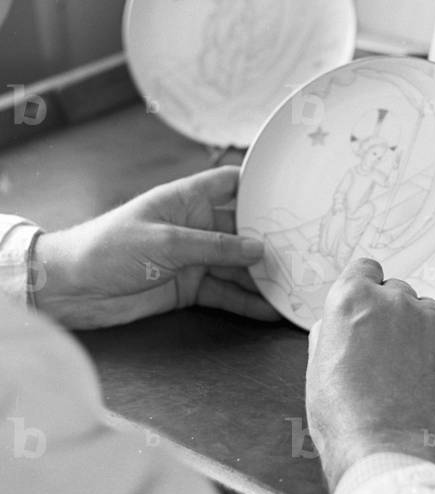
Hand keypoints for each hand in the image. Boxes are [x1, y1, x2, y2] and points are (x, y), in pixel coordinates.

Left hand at [32, 166, 277, 328]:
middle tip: (306, 250)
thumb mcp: (166, 242)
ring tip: (296, 284)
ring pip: (238, 266)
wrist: (69, 288)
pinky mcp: (188, 288)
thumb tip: (258, 249)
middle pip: (243, 230)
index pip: (232, 184)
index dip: (262, 187)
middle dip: (272, 240)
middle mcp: (195, 226)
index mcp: (186, 199)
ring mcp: (193, 258)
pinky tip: (270, 309)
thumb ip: (214, 246)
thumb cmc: (107, 248)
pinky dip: (246, 302)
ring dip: (263, 276)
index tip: (295, 196)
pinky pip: (225, 294)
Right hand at [306, 258, 434, 492]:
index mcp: (351, 299)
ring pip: (421, 308)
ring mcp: (425, 320)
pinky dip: (431, 347)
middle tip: (378, 343)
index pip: (365, 267)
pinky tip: (417, 375)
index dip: (363, 284)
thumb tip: (336, 325)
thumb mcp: (316, 365)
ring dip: (412, 325)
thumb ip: (329, 331)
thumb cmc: (344, 413)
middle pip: (394, 288)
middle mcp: (391, 301)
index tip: (364, 301)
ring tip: (400, 362)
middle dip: (387, 309)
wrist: (385, 446)